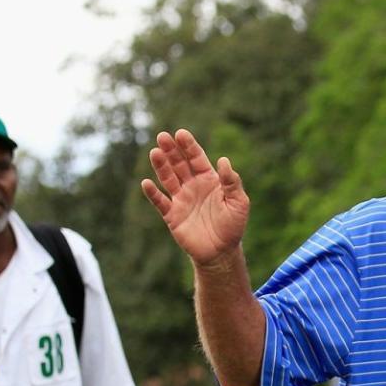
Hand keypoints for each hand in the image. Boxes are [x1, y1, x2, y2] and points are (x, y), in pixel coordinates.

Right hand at [141, 129, 249, 265]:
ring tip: (155, 152)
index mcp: (209, 180)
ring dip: (161, 166)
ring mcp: (181, 200)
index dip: (189, 146)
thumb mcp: (238, 202)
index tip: (181, 133)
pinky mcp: (172, 215)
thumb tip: (223, 160)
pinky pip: (160, 202)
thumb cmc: (233, 226)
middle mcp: (192, 186)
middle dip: (171, 150)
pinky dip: (153, 193)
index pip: (196, 158)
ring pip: (168, 178)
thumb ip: (231, 182)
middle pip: (179, 164)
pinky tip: (147, 183)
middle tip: (163, 136)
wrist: (221, 252)